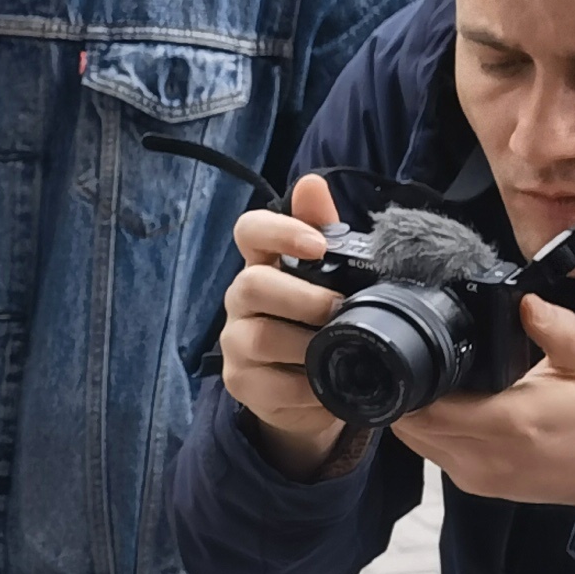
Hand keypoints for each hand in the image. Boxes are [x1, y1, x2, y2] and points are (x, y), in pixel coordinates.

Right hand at [218, 175, 352, 474]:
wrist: (309, 390)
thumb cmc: (319, 323)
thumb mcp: (332, 278)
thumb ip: (324, 229)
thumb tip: (312, 183)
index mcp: (264, 264)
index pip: (250, 231)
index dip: (279, 231)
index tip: (318, 245)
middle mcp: (241, 299)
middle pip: (251, 285)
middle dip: (302, 298)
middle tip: (339, 309)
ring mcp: (235, 341)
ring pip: (257, 336)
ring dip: (304, 343)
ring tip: (339, 349)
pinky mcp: (241, 382)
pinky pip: (268, 384)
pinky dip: (305, 386)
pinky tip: (328, 385)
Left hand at [390, 295, 574, 529]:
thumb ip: (556, 328)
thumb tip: (525, 302)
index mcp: (509, 421)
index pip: (428, 408)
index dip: (415, 382)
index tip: (420, 355)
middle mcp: (486, 455)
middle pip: (413, 426)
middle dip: (412, 395)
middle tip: (428, 365)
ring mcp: (478, 477)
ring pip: (418, 443)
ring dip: (419, 415)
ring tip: (440, 386)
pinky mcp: (477, 487)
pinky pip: (435, 456)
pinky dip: (433, 433)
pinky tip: (453, 412)